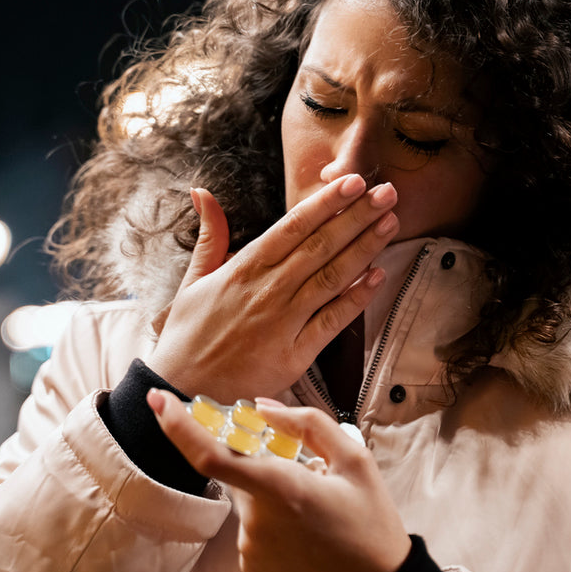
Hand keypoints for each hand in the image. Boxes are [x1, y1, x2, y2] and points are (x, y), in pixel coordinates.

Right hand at [145, 174, 398, 401]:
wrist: (181, 389)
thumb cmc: (188, 336)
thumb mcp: (193, 280)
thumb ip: (209, 236)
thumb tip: (204, 193)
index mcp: (243, 268)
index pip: (292, 226)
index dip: (325, 202)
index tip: (352, 182)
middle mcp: (267, 290)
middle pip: (320, 246)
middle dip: (356, 216)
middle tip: (387, 192)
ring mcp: (283, 322)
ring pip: (331, 277)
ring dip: (364, 248)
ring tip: (390, 223)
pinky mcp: (295, 354)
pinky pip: (332, 321)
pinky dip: (356, 298)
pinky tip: (378, 277)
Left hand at [147, 389, 411, 571]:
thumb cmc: (370, 525)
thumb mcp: (356, 462)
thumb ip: (308, 424)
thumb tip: (263, 408)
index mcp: (281, 489)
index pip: (209, 457)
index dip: (177, 427)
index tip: (159, 401)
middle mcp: (256, 520)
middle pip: (241, 473)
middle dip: (265, 465)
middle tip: (311, 475)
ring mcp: (249, 549)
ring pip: (249, 501)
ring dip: (273, 496)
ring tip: (317, 514)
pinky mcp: (250, 569)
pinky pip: (253, 529)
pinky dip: (273, 522)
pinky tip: (307, 535)